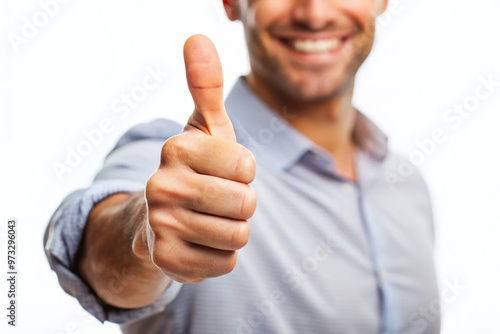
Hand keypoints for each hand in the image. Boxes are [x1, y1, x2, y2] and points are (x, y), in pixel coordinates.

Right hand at [135, 35, 256, 283]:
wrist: (158, 219)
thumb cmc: (196, 170)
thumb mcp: (204, 128)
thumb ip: (206, 86)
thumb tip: (197, 36)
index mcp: (176, 148)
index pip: (247, 166)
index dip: (243, 172)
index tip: (222, 171)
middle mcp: (161, 185)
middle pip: (245, 204)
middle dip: (241, 204)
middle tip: (217, 199)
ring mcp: (160, 225)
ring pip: (237, 237)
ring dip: (232, 230)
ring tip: (208, 220)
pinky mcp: (166, 261)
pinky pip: (225, 263)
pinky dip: (220, 256)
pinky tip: (198, 243)